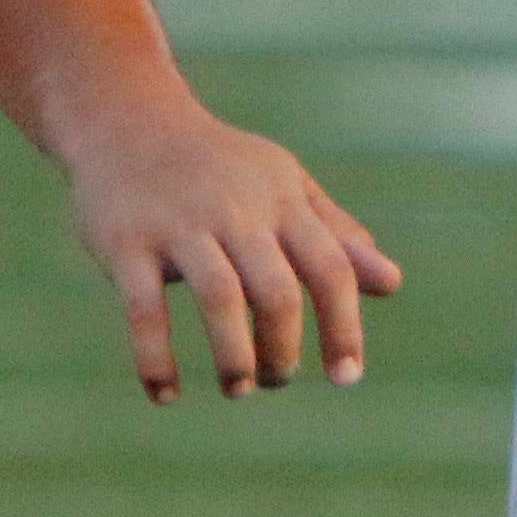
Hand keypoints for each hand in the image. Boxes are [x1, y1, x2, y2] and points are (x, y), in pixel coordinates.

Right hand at [59, 104, 401, 402]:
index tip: (347, 377)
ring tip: (238, 387)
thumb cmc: (222, 168)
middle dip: (283, 350)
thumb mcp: (285, 188)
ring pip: (218, 298)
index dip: (345, 326)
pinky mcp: (125, 242)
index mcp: (282, 201)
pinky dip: (156, 359)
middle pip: (277, 290)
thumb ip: (336, 236)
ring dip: (234, 357)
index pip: (331, 267)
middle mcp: (236, 211)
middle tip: (277, 379)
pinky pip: (143, 309)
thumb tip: (391, 283)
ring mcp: (179, 225)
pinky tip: (166, 393)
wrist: (130, 122)